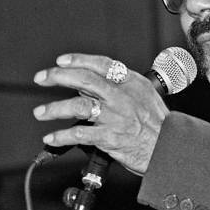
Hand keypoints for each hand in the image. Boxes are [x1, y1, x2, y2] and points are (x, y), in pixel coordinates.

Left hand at [32, 54, 167, 173]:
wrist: (169, 150)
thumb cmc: (158, 126)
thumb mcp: (145, 98)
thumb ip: (119, 89)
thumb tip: (88, 85)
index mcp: (133, 83)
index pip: (102, 64)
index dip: (79, 60)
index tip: (62, 61)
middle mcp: (123, 97)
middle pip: (85, 79)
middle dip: (58, 76)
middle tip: (42, 78)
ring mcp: (116, 116)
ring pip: (79, 105)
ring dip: (55, 109)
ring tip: (41, 113)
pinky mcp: (110, 137)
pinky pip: (79, 134)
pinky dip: (62, 136)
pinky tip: (52, 138)